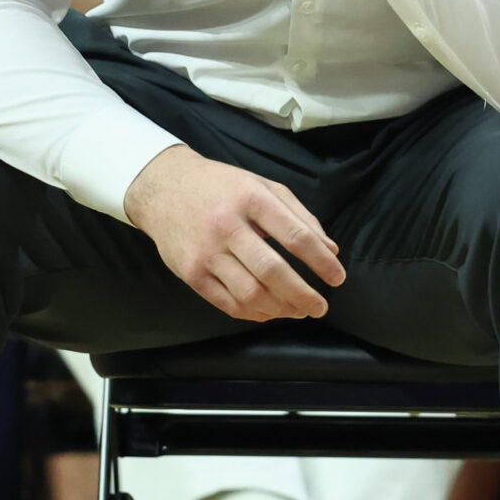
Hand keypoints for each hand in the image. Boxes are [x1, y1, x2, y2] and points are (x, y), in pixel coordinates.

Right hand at [123, 145, 344, 322]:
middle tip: (320, 306)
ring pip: (250, 293)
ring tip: (297, 310)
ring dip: (280, 309)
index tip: (337, 277)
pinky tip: (269, 311)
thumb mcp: (263, 186)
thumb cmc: (220, 187)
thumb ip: (299, 216)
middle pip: (273, 271)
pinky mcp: (191, 273)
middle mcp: (227, 226)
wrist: (162, 189)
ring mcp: (206, 252)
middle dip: (303, 294)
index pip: (295, 236)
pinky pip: (227, 303)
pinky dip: (253, 313)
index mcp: (251, 199)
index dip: (321, 262)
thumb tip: (330, 250)